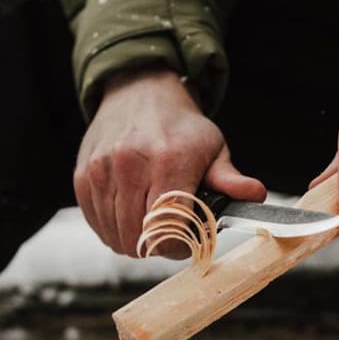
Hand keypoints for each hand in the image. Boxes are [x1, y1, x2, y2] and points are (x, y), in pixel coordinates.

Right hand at [74, 68, 264, 256]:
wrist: (138, 92)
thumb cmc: (180, 127)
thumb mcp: (213, 148)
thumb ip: (230, 179)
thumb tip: (256, 195)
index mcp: (169, 160)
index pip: (169, 227)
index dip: (180, 245)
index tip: (188, 241)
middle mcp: (130, 165)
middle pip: (140, 238)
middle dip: (159, 246)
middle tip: (171, 234)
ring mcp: (102, 172)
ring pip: (117, 237)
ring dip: (136, 241)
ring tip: (152, 222)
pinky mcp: (83, 178)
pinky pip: (97, 226)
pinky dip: (114, 230)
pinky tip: (131, 214)